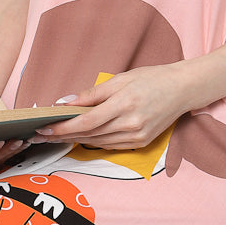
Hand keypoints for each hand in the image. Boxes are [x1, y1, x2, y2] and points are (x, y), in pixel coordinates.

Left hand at [34, 65, 191, 150]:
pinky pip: (111, 145)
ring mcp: (137, 136)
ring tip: (56, 137)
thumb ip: (92, 94)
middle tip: (42, 135)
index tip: (45, 128)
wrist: (183, 89)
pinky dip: (94, 142)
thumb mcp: (120, 79)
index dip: (64, 127)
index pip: (86, 121)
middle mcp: (131, 123)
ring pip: (98, 142)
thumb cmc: (151, 79)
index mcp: (124, 103)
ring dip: (76, 140)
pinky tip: (80, 137)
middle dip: (64, 135)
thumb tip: (66, 103)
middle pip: (90, 134)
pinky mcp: (142, 142)